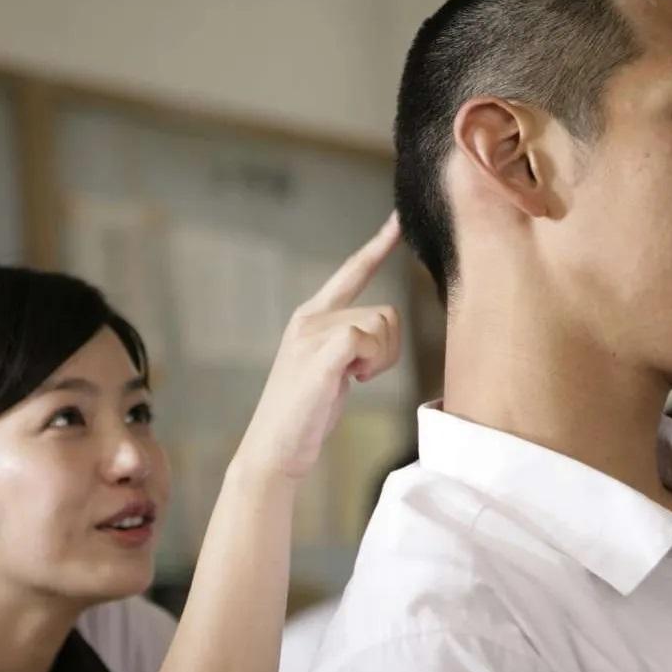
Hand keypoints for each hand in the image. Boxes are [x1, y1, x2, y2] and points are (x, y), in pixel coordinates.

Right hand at [232, 214, 402, 481]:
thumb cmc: (305, 416)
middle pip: (385, 313)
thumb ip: (350, 343)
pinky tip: (350, 381)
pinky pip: (369, 339)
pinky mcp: (319, 354)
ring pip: (383, 327)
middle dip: (387, 350)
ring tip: (349, 382)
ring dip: (379, 360)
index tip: (397, 221)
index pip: (351, 272)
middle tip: (357, 378)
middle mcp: (309, 318)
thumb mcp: (330, 370)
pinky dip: (370, 363)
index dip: (377, 246)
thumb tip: (379, 331)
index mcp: (310, 317)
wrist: (273, 451)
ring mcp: (311, 334)